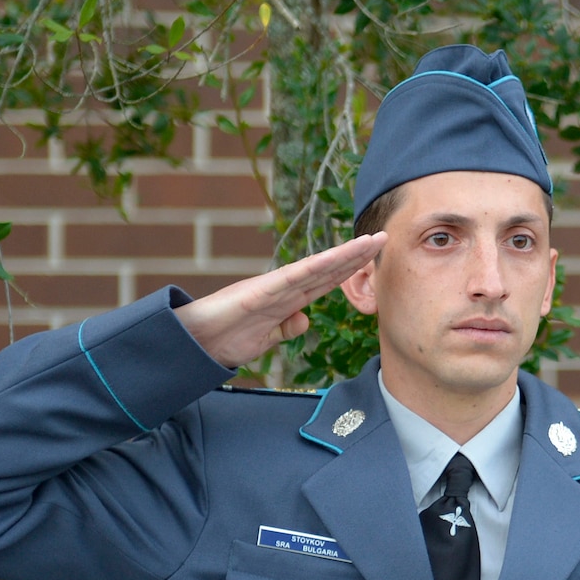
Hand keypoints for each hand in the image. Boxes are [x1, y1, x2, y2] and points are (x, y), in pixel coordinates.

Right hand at [172, 233, 385, 368]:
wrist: (195, 341)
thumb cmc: (227, 338)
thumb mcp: (267, 338)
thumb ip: (286, 328)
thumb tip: (305, 320)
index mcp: (288, 298)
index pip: (326, 280)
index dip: (351, 268)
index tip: (375, 257)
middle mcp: (283, 286)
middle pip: (327, 268)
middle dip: (356, 254)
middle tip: (384, 238)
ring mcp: (271, 286)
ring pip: (314, 268)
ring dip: (343, 255)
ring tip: (369, 243)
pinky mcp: (257, 292)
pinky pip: (289, 279)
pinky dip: (310, 270)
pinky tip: (331, 261)